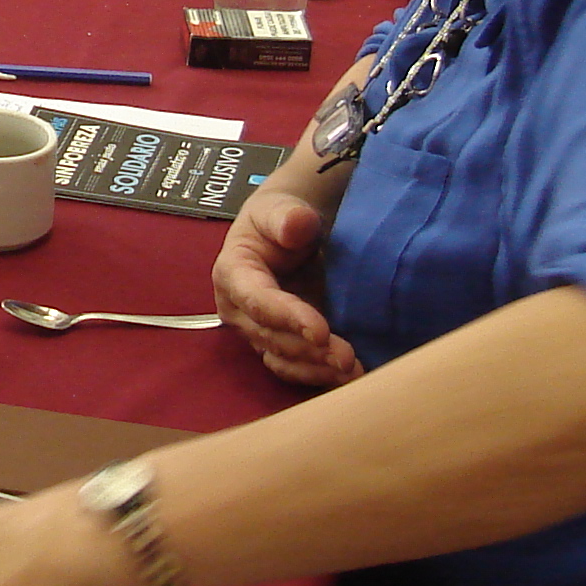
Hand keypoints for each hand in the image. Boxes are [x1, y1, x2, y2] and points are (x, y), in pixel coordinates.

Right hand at [213, 191, 361, 387]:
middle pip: (271, 336)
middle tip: (347, 358)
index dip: (288, 317)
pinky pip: (293, 367)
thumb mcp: (281, 207)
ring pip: (282, 359)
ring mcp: (256, 331)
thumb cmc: (282, 216)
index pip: (258, 301)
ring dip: (316, 369)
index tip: (321, 331)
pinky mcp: (277, 344)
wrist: (290, 230)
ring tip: (353, 373)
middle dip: (308, 350)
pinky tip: (347, 378)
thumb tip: (296, 224)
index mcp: (232, 273)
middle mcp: (238, 309)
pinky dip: (318, 376)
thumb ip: (286, 216)